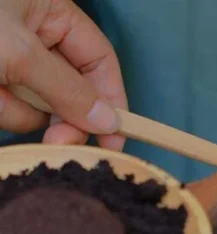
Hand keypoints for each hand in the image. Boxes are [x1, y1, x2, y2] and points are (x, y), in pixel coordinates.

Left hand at [0, 0, 126, 148]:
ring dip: (15, 109)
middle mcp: (35, 38)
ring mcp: (10, 62)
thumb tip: (109, 121)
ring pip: (34, 106)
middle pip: (70, 91)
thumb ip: (67, 89)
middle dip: (60, 116)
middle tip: (56, 143)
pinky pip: (10, 109)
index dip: (112, 99)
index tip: (115, 138)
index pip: (99, 61)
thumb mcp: (19, 53)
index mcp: (52, 15)